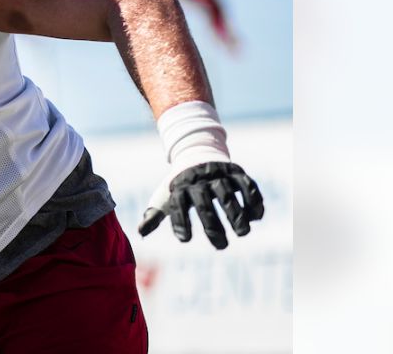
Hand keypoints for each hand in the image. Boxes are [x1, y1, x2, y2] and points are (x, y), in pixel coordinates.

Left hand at [138, 161, 264, 248]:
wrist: (196, 151)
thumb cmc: (180, 183)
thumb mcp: (165, 196)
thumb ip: (154, 215)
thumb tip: (140, 233)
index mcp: (179, 187)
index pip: (177, 205)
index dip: (180, 222)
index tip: (185, 240)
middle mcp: (197, 180)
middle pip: (203, 203)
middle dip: (213, 225)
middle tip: (222, 246)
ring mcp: (217, 174)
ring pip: (226, 194)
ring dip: (236, 214)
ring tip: (242, 233)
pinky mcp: (235, 170)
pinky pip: (246, 184)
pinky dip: (252, 200)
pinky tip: (256, 217)